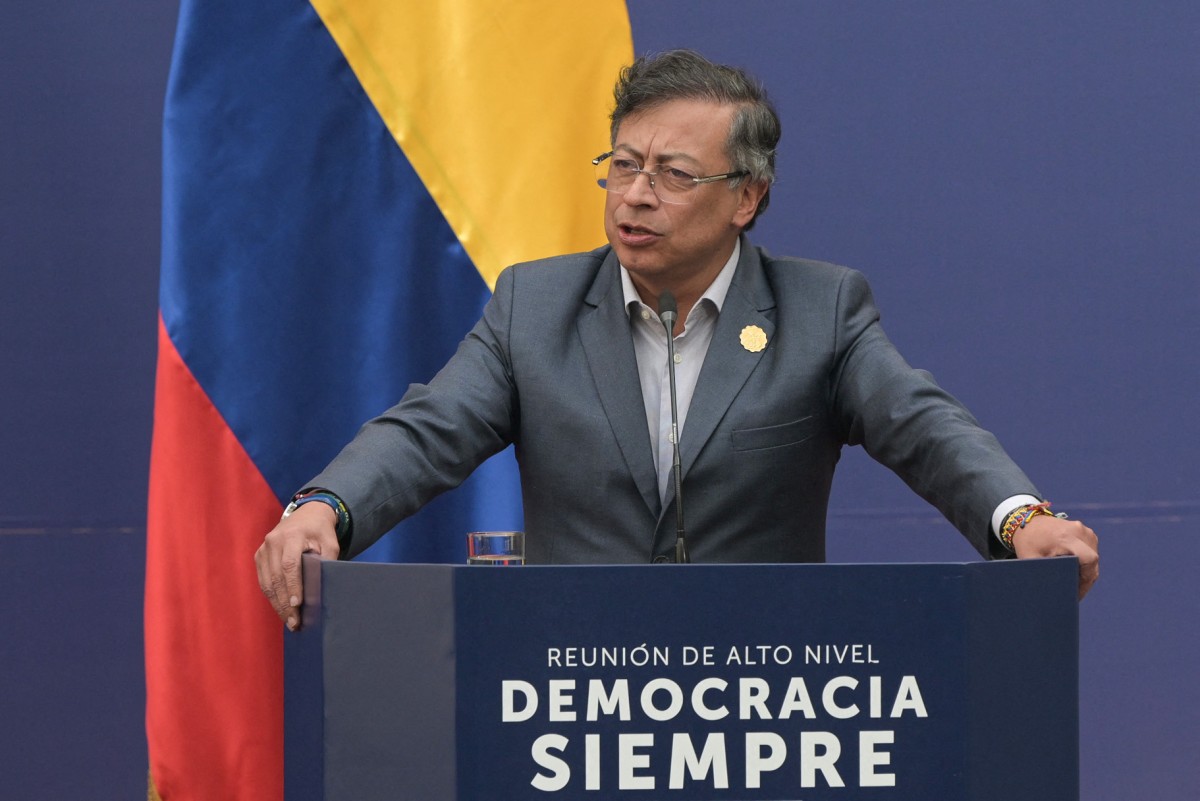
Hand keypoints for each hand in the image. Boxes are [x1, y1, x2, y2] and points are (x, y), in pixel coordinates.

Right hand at [254, 502, 339, 629]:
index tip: (296, 604)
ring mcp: (264, 548)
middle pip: (276, 577)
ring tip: (288, 621)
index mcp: (292, 536)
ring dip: (277, 604)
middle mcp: (273, 541)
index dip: (292, 586)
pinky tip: (280, 609)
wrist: (307, 515)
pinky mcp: (259, 555)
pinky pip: (263, 580)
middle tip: (294, 622)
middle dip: (284, 603)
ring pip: (267, 582)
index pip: (289, 564)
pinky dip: (271, 596)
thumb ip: (325, 562)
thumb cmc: (320, 531)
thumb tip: (320, 589)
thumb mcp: (330, 543)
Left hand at [1012, 514, 1098, 599]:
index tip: (1077, 592)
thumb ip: (1046, 574)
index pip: (1089, 559)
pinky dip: (1085, 562)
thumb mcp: (1032, 560)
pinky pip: (1090, 551)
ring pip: (1093, 557)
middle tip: (1074, 592)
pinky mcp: (1085, 531)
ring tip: (1073, 582)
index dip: (1086, 578)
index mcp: (1066, 537)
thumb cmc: (1028, 542)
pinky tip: (1074, 571)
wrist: (1026, 522)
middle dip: (1085, 579)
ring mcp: (1083, 530)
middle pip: (1092, 561)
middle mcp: (1078, 531)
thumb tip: (1055, 595)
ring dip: (1086, 571)